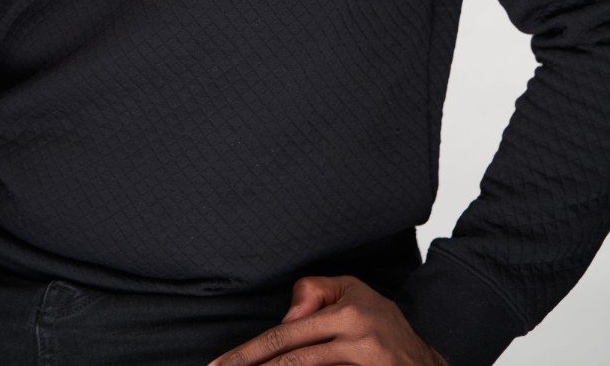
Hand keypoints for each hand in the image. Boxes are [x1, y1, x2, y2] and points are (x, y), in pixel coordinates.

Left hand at [207, 275, 448, 365]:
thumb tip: (287, 314)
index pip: (286, 333)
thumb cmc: (382, 321)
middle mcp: (354, 336)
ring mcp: (365, 362)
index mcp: (344, 312)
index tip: (220, 365)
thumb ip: (315, 292)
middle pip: (291, 358)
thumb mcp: (352, 290)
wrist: (427, 360)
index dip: (250, 352)